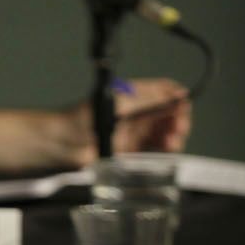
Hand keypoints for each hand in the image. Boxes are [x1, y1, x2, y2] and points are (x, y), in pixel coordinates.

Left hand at [62, 77, 192, 166]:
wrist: (61, 144)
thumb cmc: (81, 118)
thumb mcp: (117, 103)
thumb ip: (148, 98)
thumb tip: (177, 93)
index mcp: (133, 96)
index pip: (165, 92)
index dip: (177, 98)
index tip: (182, 107)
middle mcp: (136, 113)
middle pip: (169, 114)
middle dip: (179, 120)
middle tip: (178, 129)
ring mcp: (134, 132)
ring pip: (165, 133)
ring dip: (174, 137)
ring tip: (171, 142)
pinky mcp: (131, 151)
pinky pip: (155, 150)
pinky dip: (165, 151)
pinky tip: (167, 151)